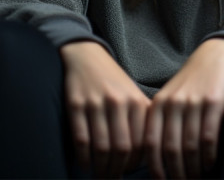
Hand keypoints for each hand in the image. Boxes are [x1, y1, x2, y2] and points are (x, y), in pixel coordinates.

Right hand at [60, 41, 150, 177]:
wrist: (86, 56)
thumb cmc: (113, 82)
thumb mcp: (133, 95)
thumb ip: (143, 120)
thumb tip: (147, 155)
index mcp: (136, 101)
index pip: (141, 143)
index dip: (134, 163)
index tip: (128, 171)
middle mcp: (118, 102)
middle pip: (121, 148)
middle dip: (116, 171)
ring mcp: (96, 103)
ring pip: (101, 147)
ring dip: (100, 168)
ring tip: (99, 176)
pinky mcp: (76, 104)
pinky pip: (81, 139)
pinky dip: (83, 157)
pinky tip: (85, 164)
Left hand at [145, 38, 223, 178]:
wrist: (215, 56)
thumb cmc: (191, 83)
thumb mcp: (169, 98)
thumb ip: (161, 123)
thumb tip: (158, 159)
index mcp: (158, 105)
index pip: (151, 144)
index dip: (155, 167)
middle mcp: (173, 104)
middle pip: (170, 149)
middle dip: (177, 172)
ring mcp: (193, 102)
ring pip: (190, 146)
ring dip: (194, 168)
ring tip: (198, 178)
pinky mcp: (213, 102)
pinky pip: (209, 136)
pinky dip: (209, 155)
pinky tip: (211, 163)